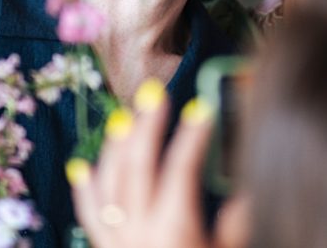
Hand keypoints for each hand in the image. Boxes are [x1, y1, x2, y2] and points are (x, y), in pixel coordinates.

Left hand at [70, 82, 244, 247]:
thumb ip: (237, 225)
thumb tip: (245, 191)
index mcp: (174, 229)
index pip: (181, 169)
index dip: (192, 137)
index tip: (202, 109)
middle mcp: (140, 231)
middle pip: (139, 166)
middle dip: (147, 126)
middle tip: (155, 93)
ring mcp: (118, 240)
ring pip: (109, 182)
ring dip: (116, 145)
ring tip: (125, 116)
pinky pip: (90, 214)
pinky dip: (84, 188)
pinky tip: (81, 166)